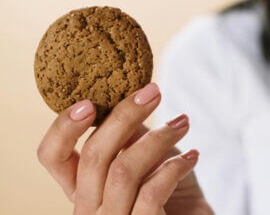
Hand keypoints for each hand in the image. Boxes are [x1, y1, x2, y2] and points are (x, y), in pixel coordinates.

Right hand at [37, 83, 213, 214]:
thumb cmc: (168, 191)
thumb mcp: (143, 158)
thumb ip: (128, 137)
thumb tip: (126, 100)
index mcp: (82, 186)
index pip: (52, 156)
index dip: (63, 128)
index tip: (90, 102)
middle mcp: (88, 208)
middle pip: (94, 155)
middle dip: (125, 115)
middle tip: (154, 92)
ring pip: (123, 170)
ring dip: (158, 138)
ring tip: (183, 123)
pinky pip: (151, 192)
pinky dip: (174, 167)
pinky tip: (192, 157)